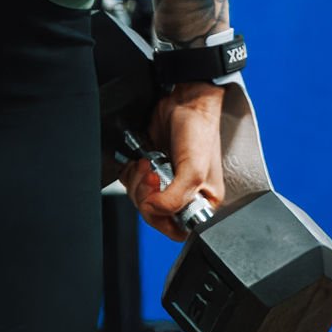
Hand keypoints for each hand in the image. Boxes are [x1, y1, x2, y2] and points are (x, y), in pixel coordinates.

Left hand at [122, 81, 224, 241]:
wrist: (184, 102)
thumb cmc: (199, 132)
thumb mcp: (194, 170)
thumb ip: (176, 197)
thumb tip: (154, 209)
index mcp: (201, 202)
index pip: (177, 229)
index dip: (161, 217)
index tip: (156, 198)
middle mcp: (182, 195)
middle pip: (154, 214)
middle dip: (147, 195)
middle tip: (152, 174)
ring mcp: (164, 181)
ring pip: (139, 199)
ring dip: (138, 182)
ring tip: (147, 163)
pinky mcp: (149, 167)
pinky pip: (130, 181)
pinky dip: (130, 172)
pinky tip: (141, 158)